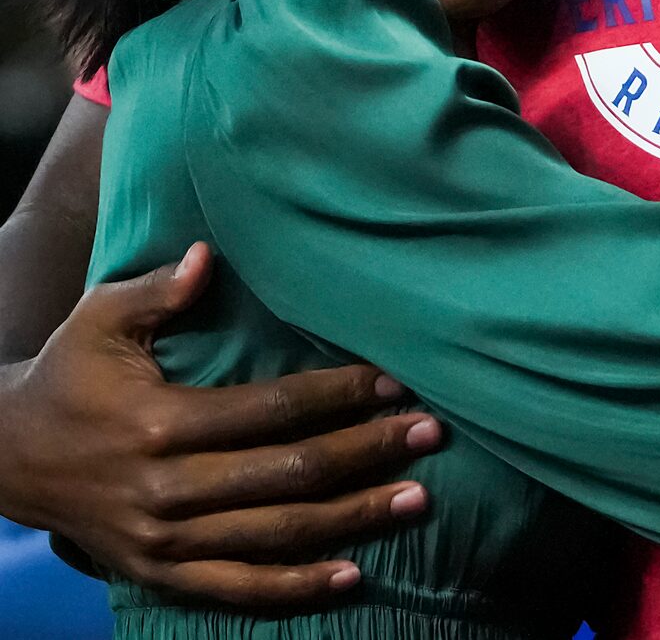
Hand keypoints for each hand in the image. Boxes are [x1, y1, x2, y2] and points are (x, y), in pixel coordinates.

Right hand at [0, 243, 442, 607]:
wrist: (10, 456)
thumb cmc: (70, 373)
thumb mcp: (100, 318)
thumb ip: (157, 290)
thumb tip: (207, 257)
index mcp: (163, 423)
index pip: (272, 410)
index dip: (337, 396)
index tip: (395, 381)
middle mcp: (170, 490)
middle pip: (288, 475)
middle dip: (366, 452)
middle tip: (430, 432)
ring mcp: (166, 542)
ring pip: (276, 535)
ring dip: (352, 518)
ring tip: (416, 497)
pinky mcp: (160, 574)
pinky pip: (237, 590)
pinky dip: (295, 588)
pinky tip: (351, 575)